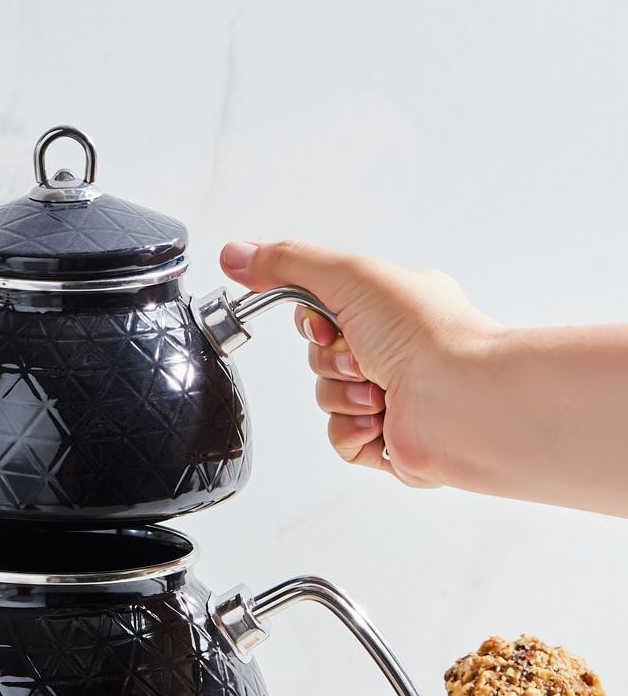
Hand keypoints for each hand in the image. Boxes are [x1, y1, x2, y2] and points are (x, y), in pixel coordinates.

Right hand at [218, 240, 497, 485]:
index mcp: (393, 307)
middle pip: (319, 355)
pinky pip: (339, 438)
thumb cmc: (426, 333)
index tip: (324, 322)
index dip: (311, 320)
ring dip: (342, 394)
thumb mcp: (348, 275)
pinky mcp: (390, 440)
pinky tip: (378, 420)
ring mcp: (394, 397)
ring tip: (378, 392)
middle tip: (362, 358)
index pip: (324, 309)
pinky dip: (351, 430)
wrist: (462, 399)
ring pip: (326, 397)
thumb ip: (286, 262)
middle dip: (330, 360)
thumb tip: (235, 254)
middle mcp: (396, 349)